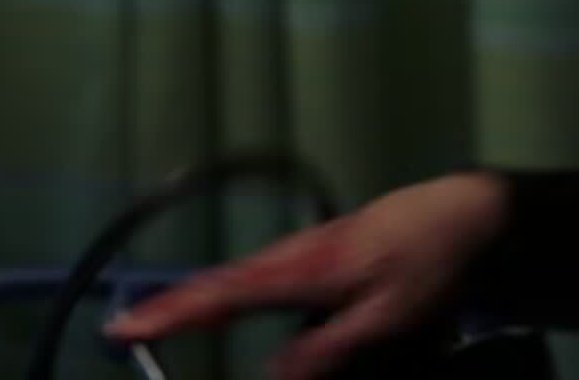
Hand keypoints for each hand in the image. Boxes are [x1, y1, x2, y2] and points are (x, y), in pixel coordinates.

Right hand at [104, 173, 509, 379]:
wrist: (456, 214)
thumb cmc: (424, 263)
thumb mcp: (386, 317)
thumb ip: (329, 348)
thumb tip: (275, 375)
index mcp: (300, 271)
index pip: (221, 296)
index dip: (171, 313)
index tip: (126, 327)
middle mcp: (290, 255)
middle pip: (216, 283)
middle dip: (167, 306)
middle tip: (121, 330)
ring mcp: (299, 250)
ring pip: (233, 277)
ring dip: (192, 297)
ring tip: (152, 320)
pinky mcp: (311, 252)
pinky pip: (254, 273)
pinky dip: (223, 288)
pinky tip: (215, 300)